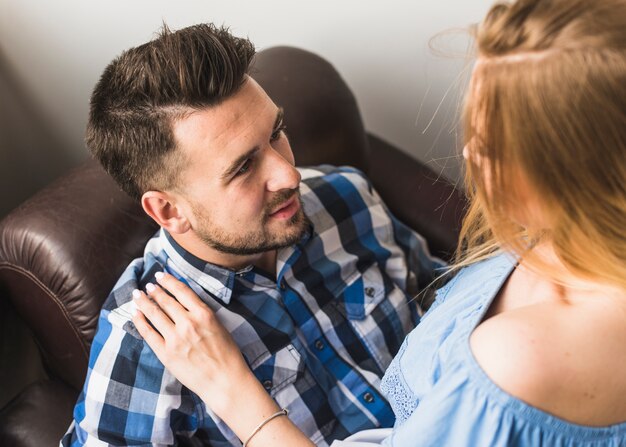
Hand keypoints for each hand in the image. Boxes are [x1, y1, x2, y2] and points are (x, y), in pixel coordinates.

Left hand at [132, 272, 314, 446]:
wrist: (224, 380)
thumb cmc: (227, 355)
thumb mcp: (219, 326)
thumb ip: (202, 314)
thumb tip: (184, 304)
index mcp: (204, 314)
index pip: (181, 291)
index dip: (168, 281)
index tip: (160, 275)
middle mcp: (188, 323)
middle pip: (165, 301)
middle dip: (154, 291)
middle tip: (147, 285)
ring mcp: (175, 338)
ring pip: (154, 314)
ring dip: (144, 302)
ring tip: (137, 295)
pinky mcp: (166, 353)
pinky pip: (148, 333)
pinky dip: (140, 321)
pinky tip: (136, 314)